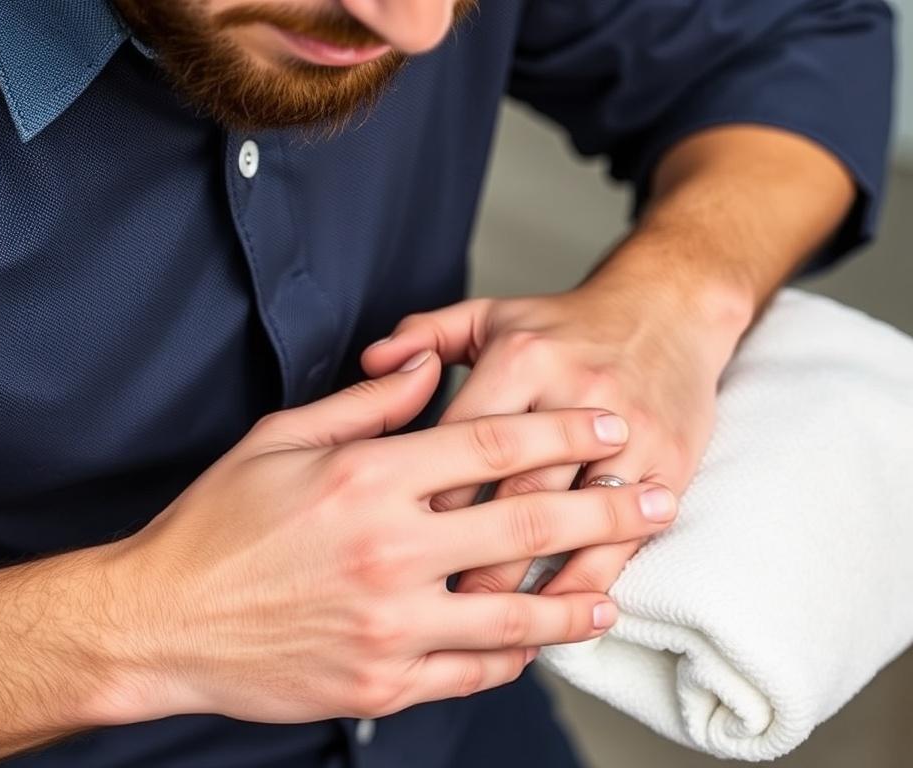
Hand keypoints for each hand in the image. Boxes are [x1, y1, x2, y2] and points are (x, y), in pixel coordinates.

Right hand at [102, 350, 678, 724]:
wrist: (160, 620)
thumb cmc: (215, 524)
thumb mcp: (281, 440)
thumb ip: (365, 404)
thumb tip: (427, 368)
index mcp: (365, 479)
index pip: (491, 445)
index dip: (562, 434)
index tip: (607, 429)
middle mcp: (388, 553)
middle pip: (526, 526)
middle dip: (604, 509)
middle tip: (655, 498)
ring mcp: (388, 626)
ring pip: (515, 616)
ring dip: (578, 599)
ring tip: (617, 587)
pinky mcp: (379, 683)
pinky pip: (472, 672)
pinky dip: (515, 656)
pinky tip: (539, 642)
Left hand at [362, 279, 738, 597]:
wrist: (667, 310)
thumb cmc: (563, 325)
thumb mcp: (490, 315)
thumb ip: (424, 335)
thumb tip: (371, 360)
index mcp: (521, 358)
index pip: (463, 443)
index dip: (427, 499)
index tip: (394, 544)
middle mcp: (574, 392)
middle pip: (512, 489)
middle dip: (469, 552)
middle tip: (431, 600)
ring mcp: (627, 430)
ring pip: (567, 519)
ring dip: (526, 578)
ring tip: (485, 617)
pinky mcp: (666, 460)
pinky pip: (624, 535)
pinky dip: (589, 580)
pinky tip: (559, 612)